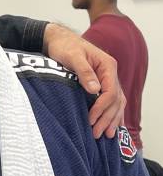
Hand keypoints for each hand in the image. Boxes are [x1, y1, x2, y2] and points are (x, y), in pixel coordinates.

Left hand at [42, 23, 124, 139]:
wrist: (59, 40)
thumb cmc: (65, 47)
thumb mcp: (73, 57)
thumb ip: (84, 72)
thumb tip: (95, 90)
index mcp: (107, 66)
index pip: (110, 91)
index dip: (101, 108)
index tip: (91, 119)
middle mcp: (110, 73)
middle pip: (115, 100)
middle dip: (107, 118)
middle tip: (97, 134)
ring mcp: (107, 79)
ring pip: (116, 103)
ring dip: (112, 119)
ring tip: (106, 135)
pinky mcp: (101, 84)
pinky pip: (112, 101)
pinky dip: (112, 114)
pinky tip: (111, 125)